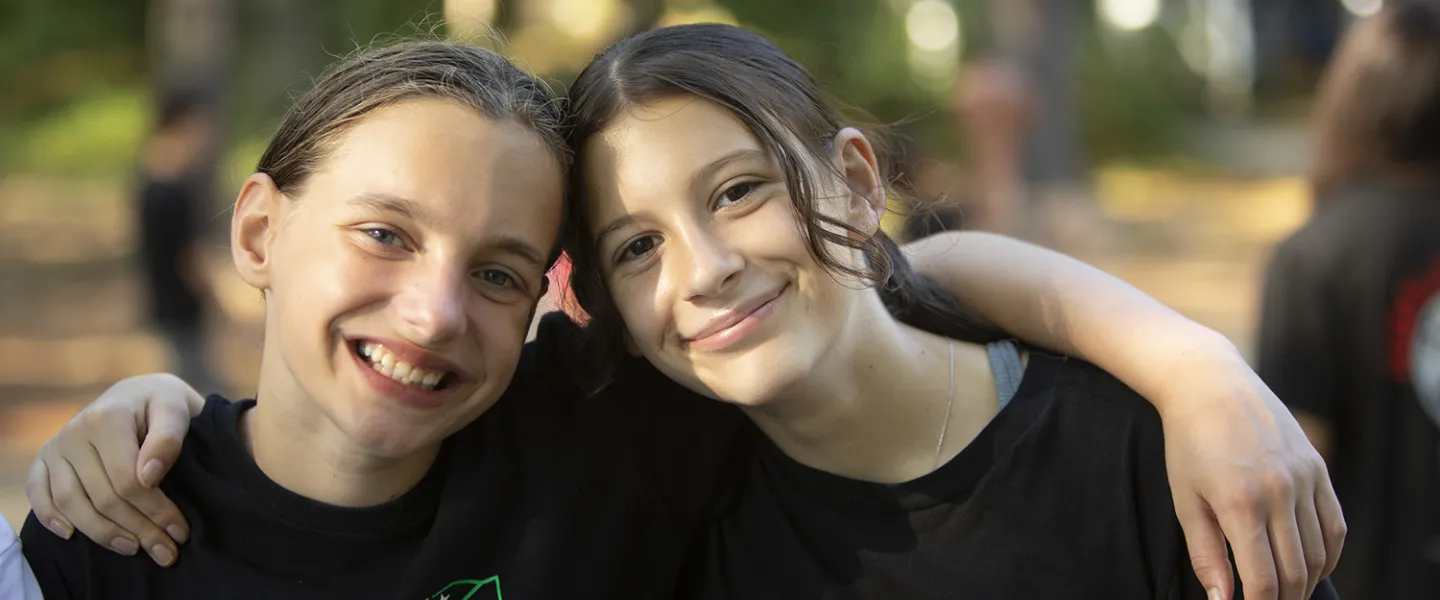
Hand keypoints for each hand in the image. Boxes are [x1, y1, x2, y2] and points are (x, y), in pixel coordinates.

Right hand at [25, 373, 203, 566]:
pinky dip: (50, 517)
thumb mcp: (176, 409)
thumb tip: (149, 476)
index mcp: (107, 419)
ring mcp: (56, 447)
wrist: (137, 394)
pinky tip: (72, 535)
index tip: (179, 531)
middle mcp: (75, 432)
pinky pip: (38, 493)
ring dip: (102, 534)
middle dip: (138, 529)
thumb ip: (168, 438)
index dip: (156, 511)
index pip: (128, 480)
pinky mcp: (44, 458)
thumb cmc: (162, 405)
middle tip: (166, 552)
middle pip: (103, 497)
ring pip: (71, 503)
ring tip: (133, 548)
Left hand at [1158, 353, 1344, 599]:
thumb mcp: (1185, 500)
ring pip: (1320, 553)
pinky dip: (1328, 554)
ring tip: (1287, 592)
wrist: (1210, 385)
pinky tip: (1311, 565)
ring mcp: (1304, 479)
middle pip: (1297, 572)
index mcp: (1240, 504)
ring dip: (1307, 582)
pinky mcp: (1317, 468)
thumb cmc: (1188, 443)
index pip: (1264, 579)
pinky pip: (1335, 524)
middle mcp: (1279, 492)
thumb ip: (1206, 555)